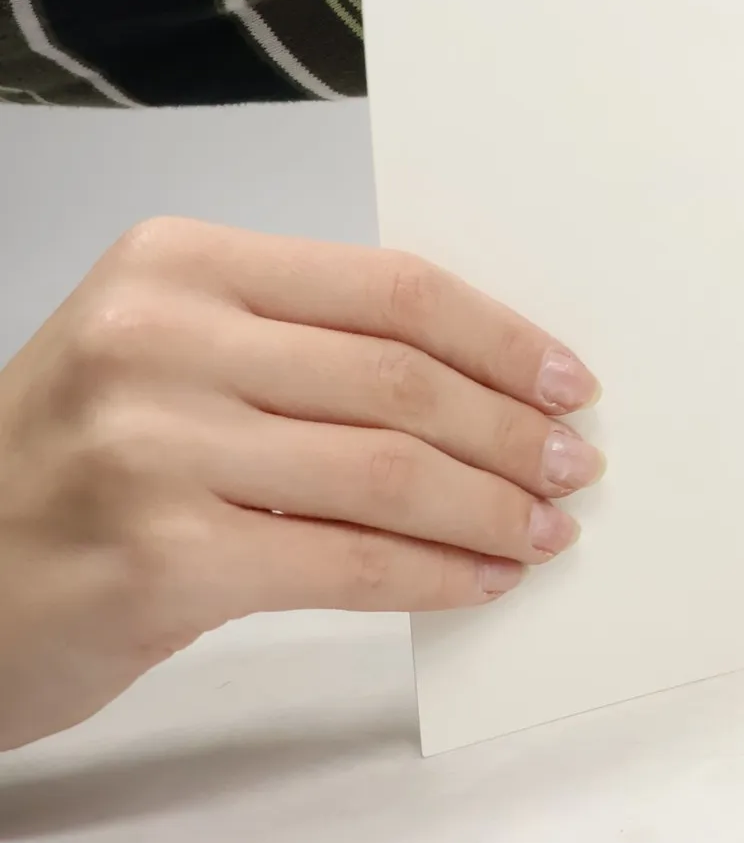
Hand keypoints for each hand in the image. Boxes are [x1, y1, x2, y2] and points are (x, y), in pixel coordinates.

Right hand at [0, 216, 602, 750]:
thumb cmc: (70, 458)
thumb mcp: (167, 352)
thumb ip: (300, 341)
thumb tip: (480, 376)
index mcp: (181, 263)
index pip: (391, 288)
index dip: (499, 337)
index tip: (566, 376)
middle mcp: (163, 340)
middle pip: (401, 378)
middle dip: (512, 428)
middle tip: (574, 460)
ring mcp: (156, 449)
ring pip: (387, 470)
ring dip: (490, 507)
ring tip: (543, 526)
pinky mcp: (160, 560)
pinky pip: (347, 562)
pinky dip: (433, 574)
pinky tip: (479, 579)